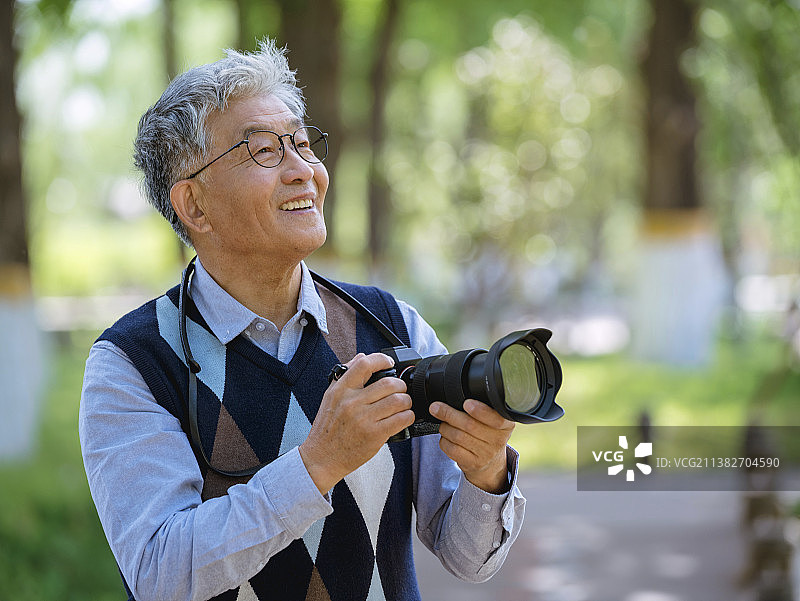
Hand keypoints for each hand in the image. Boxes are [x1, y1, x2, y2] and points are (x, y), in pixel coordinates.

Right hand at [299, 353, 414, 494]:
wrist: (322, 458)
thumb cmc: (327, 429)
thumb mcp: (330, 397)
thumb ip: (346, 375)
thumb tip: (362, 357)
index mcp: (341, 390)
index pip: (364, 365)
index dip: (381, 359)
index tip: (389, 363)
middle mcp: (352, 403)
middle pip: (389, 383)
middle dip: (401, 385)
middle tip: (400, 390)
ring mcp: (363, 419)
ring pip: (398, 400)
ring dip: (406, 401)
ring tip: (403, 405)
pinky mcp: (374, 435)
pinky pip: (401, 419)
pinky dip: (408, 416)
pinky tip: (403, 418)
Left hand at [429, 399, 514, 493]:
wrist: (490, 463)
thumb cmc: (488, 434)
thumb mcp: (493, 420)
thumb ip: (482, 408)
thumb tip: (454, 396)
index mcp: (506, 425)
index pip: (496, 419)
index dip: (480, 411)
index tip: (467, 403)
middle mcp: (498, 441)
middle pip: (470, 425)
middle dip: (449, 414)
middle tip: (436, 407)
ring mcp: (486, 454)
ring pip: (458, 436)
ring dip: (445, 427)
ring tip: (443, 423)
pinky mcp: (473, 464)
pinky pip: (452, 449)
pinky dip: (444, 440)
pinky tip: (446, 437)